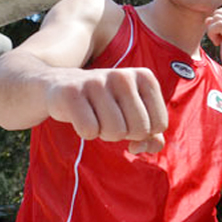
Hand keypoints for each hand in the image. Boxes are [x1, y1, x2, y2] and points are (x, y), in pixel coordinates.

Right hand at [45, 67, 167, 153]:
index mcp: (145, 77)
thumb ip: (152, 135)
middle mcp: (123, 76)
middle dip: (124, 134)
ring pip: (115, 132)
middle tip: (110, 118)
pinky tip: (80, 116)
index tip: (128, 119)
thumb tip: (145, 146)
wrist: (62, 86)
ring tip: (95, 116)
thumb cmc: (106, 104)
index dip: (143, 131)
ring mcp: (97, 82)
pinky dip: (85, 132)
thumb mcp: (134, 114)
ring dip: (104, 133)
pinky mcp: (72, 92)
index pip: (159, 124)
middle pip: (139, 130)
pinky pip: (89, 131)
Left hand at [205, 9, 221, 89]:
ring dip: (212, 31)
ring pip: (217, 17)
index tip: (221, 37)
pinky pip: (217, 25)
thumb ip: (219, 26)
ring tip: (219, 42)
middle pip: (218, 12)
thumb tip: (208, 18)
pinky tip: (218, 44)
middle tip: (219, 40)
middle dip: (213, 26)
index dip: (215, 24)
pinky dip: (212, 34)